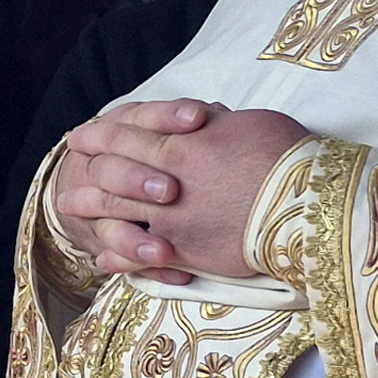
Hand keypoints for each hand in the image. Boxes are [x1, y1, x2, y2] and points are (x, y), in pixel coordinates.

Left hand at [53, 99, 311, 281]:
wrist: (309, 206)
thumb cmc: (287, 157)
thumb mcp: (249, 123)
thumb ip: (215, 124)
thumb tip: (203, 117)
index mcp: (179, 145)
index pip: (125, 135)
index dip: (100, 135)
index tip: (83, 134)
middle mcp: (165, 182)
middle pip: (111, 173)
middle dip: (86, 171)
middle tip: (71, 170)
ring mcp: (171, 220)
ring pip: (117, 214)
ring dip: (89, 210)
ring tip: (69, 208)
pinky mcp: (185, 252)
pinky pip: (141, 258)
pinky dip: (120, 258)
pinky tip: (104, 260)